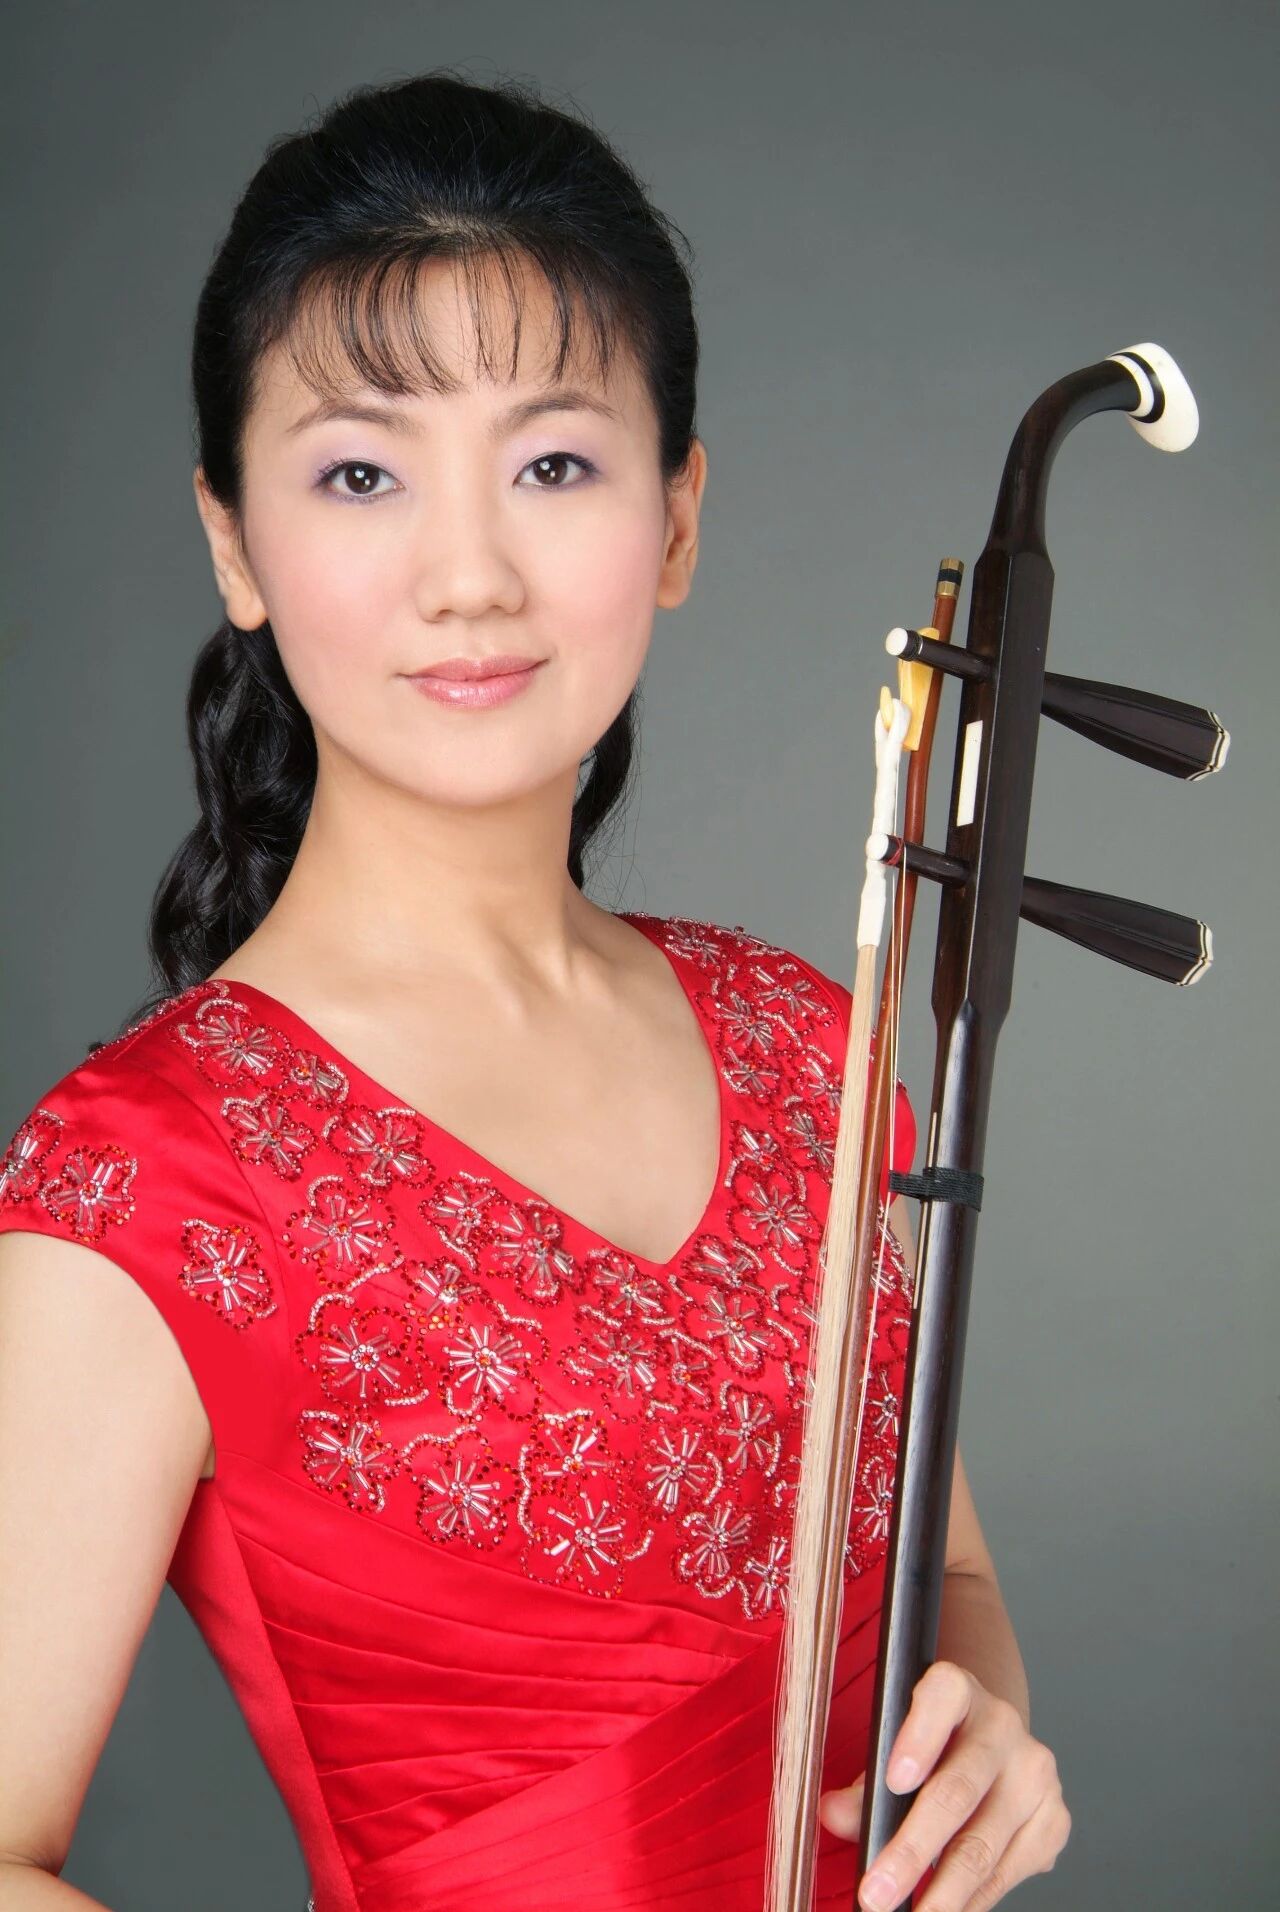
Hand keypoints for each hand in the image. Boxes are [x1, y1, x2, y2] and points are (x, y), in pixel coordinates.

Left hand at [817, 1660, 1070, 1910]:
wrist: (990, 1748)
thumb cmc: (931, 1750)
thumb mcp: (893, 1750)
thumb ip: (863, 1784)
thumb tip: (833, 1814)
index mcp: (959, 1690)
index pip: (942, 1695)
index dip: (919, 1736)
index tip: (893, 1781)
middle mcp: (1003, 1726)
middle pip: (958, 1790)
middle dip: (913, 1849)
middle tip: (876, 1892)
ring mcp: (1035, 1775)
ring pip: (983, 1844)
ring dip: (941, 1892)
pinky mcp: (1053, 1821)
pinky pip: (1007, 1873)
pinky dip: (971, 1902)